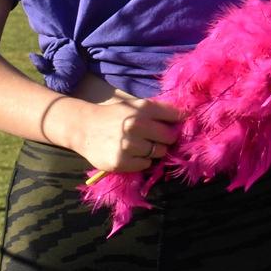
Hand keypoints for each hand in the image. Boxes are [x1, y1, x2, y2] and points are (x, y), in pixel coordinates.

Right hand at [50, 90, 181, 174]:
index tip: (180, 124)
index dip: (181, 120)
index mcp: (142, 108)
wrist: (84, 128)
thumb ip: (158, 110)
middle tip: (156, 137)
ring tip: (141, 145)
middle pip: (170, 137)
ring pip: (159, 152)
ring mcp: (128, 145)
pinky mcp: (121, 162)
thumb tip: (186, 117)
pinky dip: (142, 161)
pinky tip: (131, 153)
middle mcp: (136, 125)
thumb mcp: (134, 105)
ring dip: (154, 150)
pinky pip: (145, 164)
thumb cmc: (114, 116)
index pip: (176, 115)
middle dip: (167, 138)